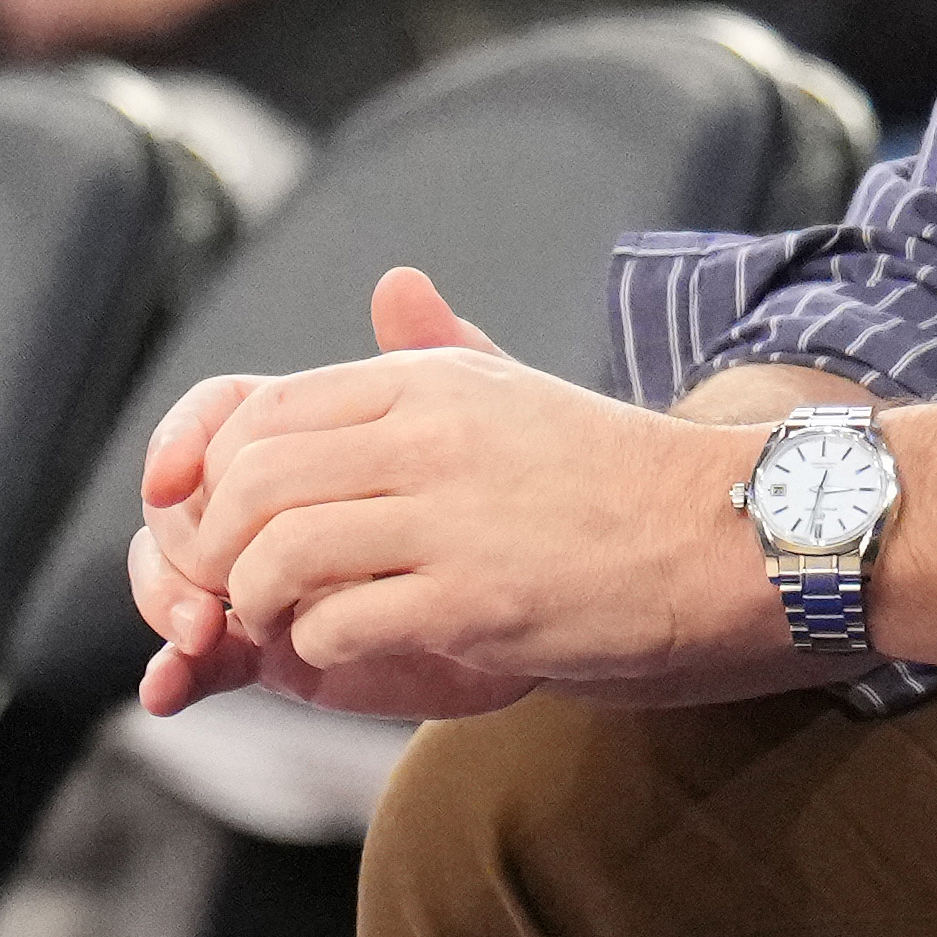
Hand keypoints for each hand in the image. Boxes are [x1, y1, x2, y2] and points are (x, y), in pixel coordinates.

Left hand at [134, 266, 779, 720]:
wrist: (724, 537)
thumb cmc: (613, 475)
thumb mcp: (519, 391)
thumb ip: (442, 345)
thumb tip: (392, 282)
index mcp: (429, 381)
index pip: (263, 411)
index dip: (213, 475)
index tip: (223, 523)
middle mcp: (428, 436)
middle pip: (251, 483)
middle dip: (217, 548)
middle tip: (233, 588)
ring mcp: (449, 518)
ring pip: (276, 558)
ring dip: (257, 607)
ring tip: (283, 625)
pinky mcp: (474, 601)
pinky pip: (336, 628)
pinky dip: (318, 653)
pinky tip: (346, 653)